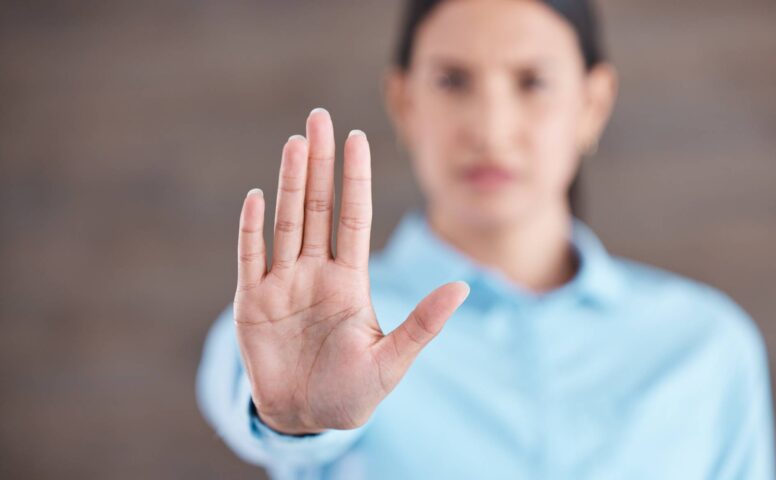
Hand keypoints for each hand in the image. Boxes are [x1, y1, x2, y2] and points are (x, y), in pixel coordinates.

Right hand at [233, 108, 469, 434]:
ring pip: (286, 222)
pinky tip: (257, 197)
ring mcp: (282, 284)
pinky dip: (251, 229)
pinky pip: (250, 257)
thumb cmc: (352, 393)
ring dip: (289, 182)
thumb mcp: (392, 361)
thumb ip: (423, 324)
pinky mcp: (252, 303)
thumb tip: (463, 288)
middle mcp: (316, 272)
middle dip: (319, 163)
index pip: (354, 217)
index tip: (357, 138)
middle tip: (320, 118)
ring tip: (295, 143)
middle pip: (318, 207)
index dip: (355, 179)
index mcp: (350, 281)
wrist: (305, 419)